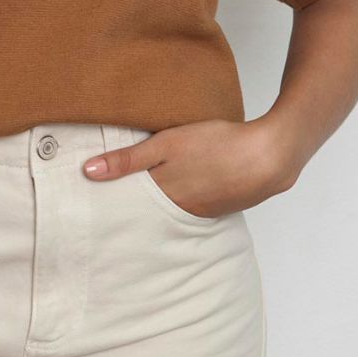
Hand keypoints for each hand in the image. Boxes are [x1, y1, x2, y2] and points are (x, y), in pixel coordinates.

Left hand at [82, 117, 299, 216]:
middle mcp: (181, 209)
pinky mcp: (223, 205)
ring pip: (173, 210)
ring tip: (145, 200)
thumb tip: (87, 172)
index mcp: (163, 195)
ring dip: (159, 207)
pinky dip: (185, 202)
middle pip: (150, 212)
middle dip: (133, 210)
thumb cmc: (216, 145)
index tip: (93, 209)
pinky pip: (195, 207)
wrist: (270, 157)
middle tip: (113, 211)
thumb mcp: (166, 144)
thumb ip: (127, 159)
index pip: (130, 206)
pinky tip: (186, 191)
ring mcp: (204, 210)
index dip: (113, 205)